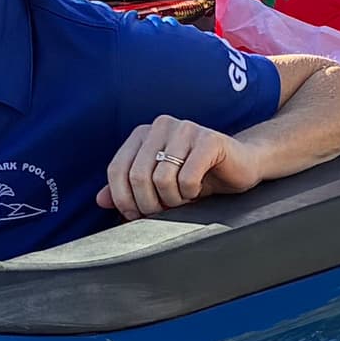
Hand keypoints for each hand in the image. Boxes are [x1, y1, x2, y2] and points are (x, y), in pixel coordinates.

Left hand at [104, 115, 260, 217]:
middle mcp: (161, 125)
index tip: (136, 215)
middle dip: (149, 204)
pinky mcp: (209, 139)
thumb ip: (128, 188)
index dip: (123, 199)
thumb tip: (100, 200)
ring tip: (183, 197)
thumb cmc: (196, 176)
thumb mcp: (157, 184)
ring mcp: (186, 129)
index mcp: (143, 133)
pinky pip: (187, 178)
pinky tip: (198, 189)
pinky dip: (190, 193)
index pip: (117, 170)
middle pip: (138, 177)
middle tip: (164, 210)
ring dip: (173, 200)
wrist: (239, 166)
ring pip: (162, 179)